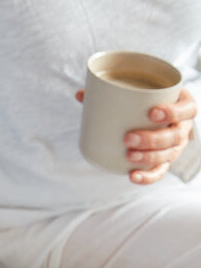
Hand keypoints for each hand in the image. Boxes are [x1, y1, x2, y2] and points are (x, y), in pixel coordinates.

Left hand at [76, 87, 197, 183]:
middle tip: (128, 138)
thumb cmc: (150, 101)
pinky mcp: (165, 161)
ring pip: (168, 155)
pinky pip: (159, 172)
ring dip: (147, 157)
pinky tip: (132, 176)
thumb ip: (113, 91)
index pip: (187, 109)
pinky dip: (147, 177)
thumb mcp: (141, 92)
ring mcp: (176, 147)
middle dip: (152, 139)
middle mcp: (182, 128)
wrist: (162, 116)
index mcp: (183, 106)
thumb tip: (80, 94)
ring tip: (128, 155)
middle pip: (174, 136)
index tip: (152, 112)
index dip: (173, 112)